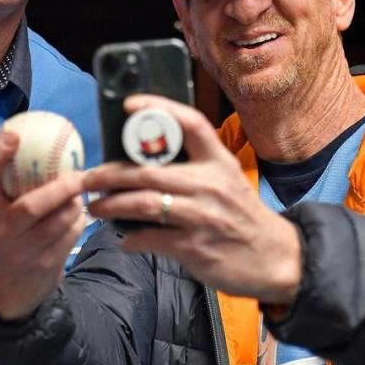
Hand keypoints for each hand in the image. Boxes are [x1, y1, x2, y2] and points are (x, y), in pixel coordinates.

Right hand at [0, 129, 86, 319]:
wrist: (4, 296)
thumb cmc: (3, 238)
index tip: (13, 135)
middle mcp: (0, 233)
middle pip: (30, 207)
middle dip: (59, 188)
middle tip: (78, 174)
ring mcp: (22, 253)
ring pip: (56, 223)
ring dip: (74, 205)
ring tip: (80, 194)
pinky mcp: (44, 267)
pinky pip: (69, 238)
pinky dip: (78, 222)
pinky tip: (78, 215)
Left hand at [83, 95, 302, 303]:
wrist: (276, 258)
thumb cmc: (241, 216)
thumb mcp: (226, 180)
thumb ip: (194, 166)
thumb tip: (143, 159)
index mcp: (218, 161)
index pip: (190, 123)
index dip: (159, 108)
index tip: (129, 105)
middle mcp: (210, 184)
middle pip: (149, 170)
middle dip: (110, 174)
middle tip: (87, 178)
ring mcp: (203, 216)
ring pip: (144, 203)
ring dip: (111, 205)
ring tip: (95, 208)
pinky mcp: (195, 247)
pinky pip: (151, 237)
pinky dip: (130, 238)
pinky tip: (123, 238)